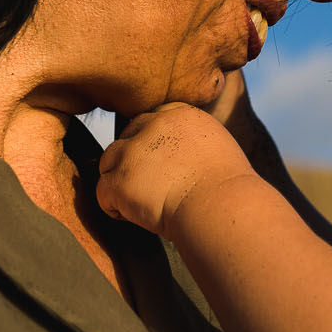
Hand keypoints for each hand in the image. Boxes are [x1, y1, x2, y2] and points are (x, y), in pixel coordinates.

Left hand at [96, 103, 257, 235]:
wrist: (221, 207)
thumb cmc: (229, 189)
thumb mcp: (217, 147)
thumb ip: (194, 141)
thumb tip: (181, 156)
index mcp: (179, 114)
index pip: (151, 120)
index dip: (152, 144)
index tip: (163, 165)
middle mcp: (152, 125)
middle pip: (127, 136)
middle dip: (132, 160)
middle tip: (150, 186)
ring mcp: (132, 152)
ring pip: (108, 161)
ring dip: (119, 181)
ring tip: (140, 202)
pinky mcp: (119, 180)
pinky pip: (102, 192)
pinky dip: (113, 207)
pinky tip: (133, 217)